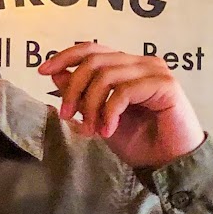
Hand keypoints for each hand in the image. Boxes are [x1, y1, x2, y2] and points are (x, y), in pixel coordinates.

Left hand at [37, 41, 204, 170]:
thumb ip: (83, 96)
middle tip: (66, 115)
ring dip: (91, 105)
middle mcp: (142, 63)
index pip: (92, 49)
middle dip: (73, 88)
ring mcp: (155, 71)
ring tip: (91, 129)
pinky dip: (109, 112)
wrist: (169, 164)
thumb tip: (56, 75)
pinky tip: (108, 131)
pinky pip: (124, 91)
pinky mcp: (165, 85)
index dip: (65, 56)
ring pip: (106, 74)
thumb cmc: (140, 142)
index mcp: (127, 66)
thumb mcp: (100, 117)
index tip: (43, 71)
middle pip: (94, 60)